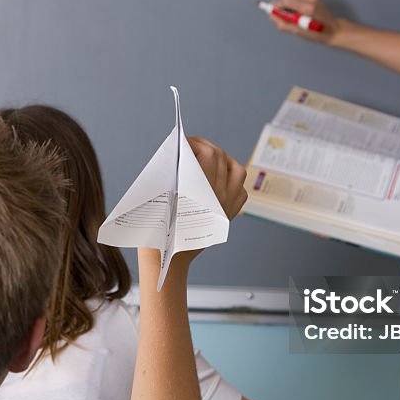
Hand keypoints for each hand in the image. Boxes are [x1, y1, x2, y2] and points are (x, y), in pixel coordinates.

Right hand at [141, 138, 246, 275]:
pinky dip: (232, 180)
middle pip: (220, 158)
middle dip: (206, 147)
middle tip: (193, 145)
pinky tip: (219, 179)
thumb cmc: (159, 228)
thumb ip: (172, 173)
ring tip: (210, 158)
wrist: (170, 258)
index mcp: (201, 189)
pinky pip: (240, 190)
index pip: (207, 154)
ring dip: (224, 160)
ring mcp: (227, 205)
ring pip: (236, 171)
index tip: (184, 141)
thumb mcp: (160, 195)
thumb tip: (182, 152)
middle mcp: (219, 196)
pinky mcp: (229, 215)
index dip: (195, 142)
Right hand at [265, 0, 340, 45]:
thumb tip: (271, 16)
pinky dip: (294, 3)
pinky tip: (300, 12)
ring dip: (288, 5)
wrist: (334, 29)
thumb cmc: (318, 34)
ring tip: (295, 16)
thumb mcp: (300, 33)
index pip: (285, 0)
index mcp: (308, 8)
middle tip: (285, 17)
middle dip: (282, 6)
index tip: (273, 14)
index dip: (277, 6)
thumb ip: (285, 24)